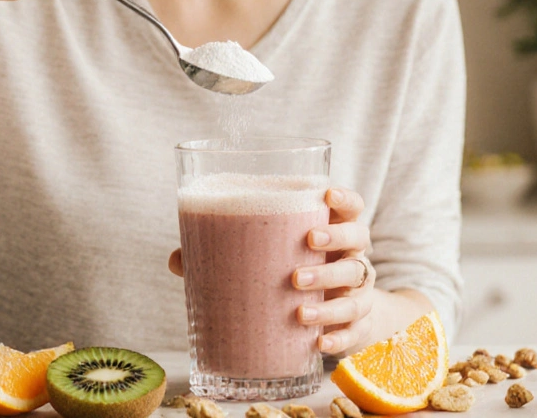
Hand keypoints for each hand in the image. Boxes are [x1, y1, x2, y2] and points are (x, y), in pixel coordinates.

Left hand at [165, 188, 374, 354]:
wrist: (341, 320)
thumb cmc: (298, 275)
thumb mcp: (273, 260)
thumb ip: (229, 254)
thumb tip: (177, 259)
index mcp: (333, 233)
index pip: (352, 207)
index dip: (344, 197)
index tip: (326, 194)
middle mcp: (352, 258)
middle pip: (358, 240)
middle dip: (335, 241)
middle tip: (307, 244)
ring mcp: (358, 293)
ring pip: (355, 290)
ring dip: (329, 299)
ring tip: (299, 309)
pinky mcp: (358, 327)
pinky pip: (354, 331)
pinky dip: (337, 337)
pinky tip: (318, 343)